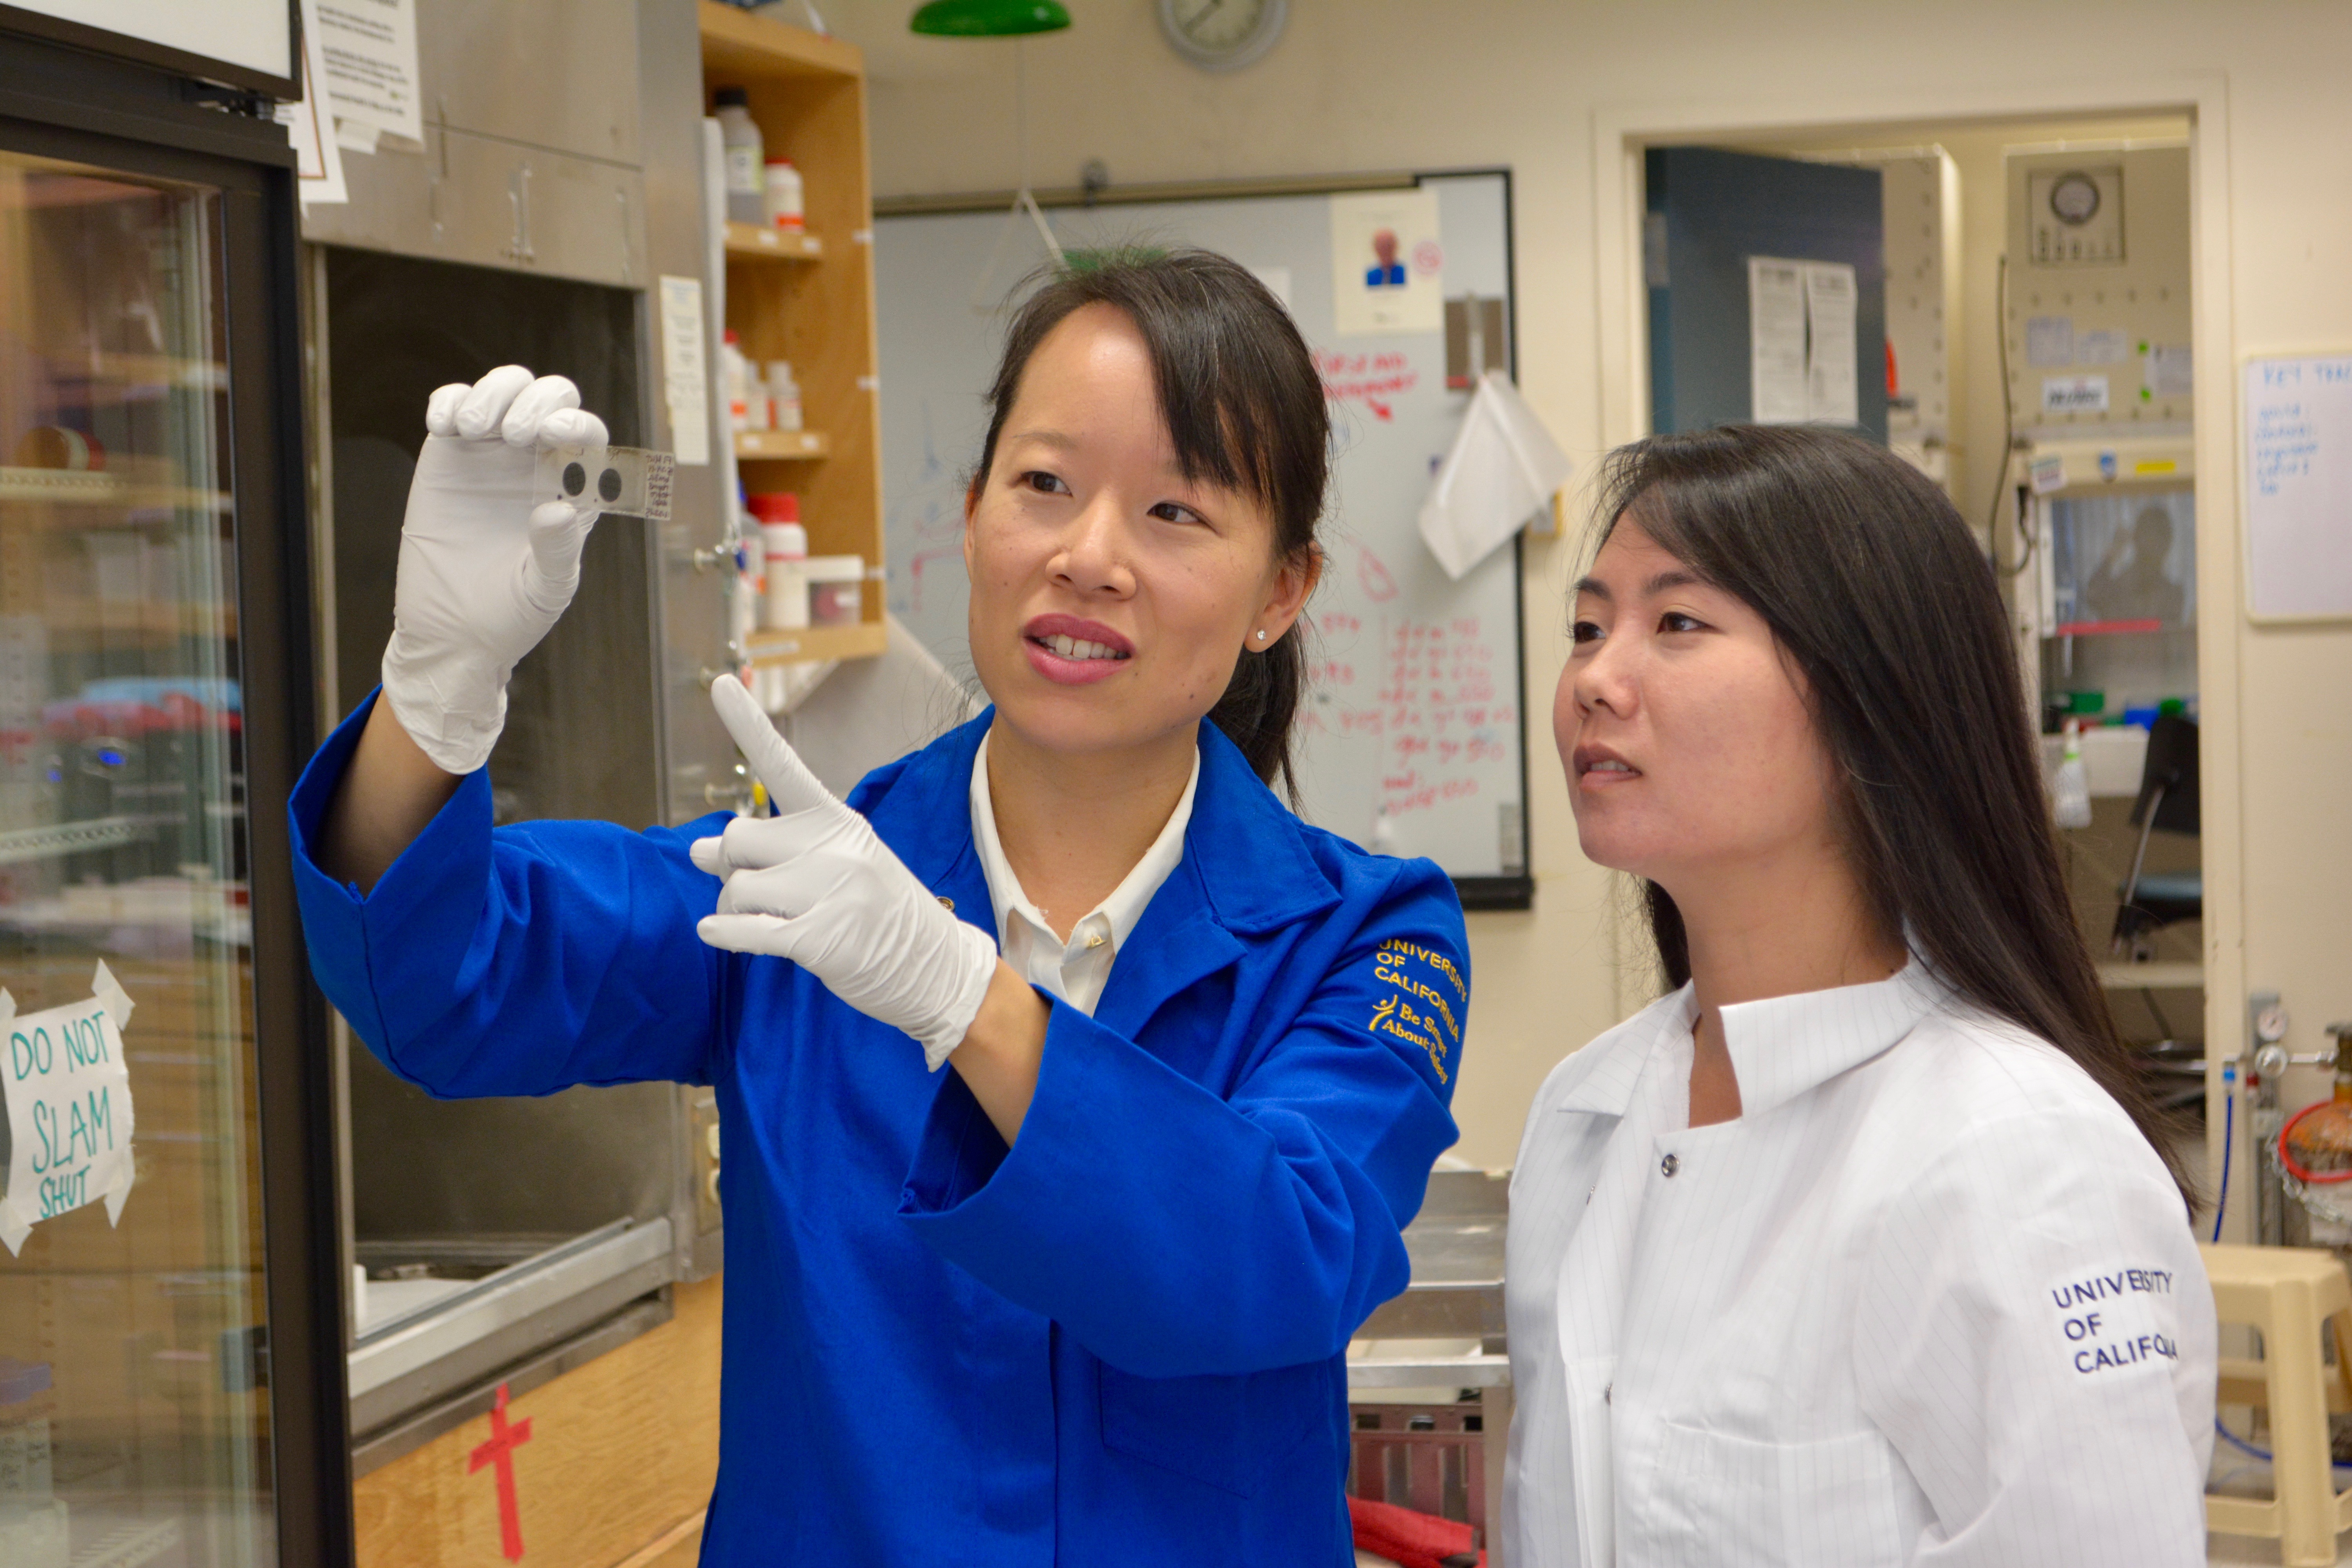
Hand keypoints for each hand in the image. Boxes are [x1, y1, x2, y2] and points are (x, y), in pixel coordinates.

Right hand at [380, 365, 608, 774]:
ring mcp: (491, 456)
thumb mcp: (544, 589)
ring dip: (493, 394)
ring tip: (472, 429)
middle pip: (551, 397)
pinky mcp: (448, 457)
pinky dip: (450, 402)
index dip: (577, 422)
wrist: (452, 632)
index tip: (554, 435)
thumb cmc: (511, 616)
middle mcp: (537, 464)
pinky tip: (445, 428)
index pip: (588, 435)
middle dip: (536, 399)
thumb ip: (557, 551)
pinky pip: (454, 405)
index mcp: (574, 490)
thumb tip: (556, 509)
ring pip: (504, 390)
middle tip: (512, 435)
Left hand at [690, 675, 999, 1068]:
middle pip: (737, 841)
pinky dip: (725, 933)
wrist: (935, 968)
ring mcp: (832, 891)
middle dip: (730, 867)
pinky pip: (748, 929)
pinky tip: (714, 933)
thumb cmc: (873, 913)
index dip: (747, 724)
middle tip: (753, 887)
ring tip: (769, 920)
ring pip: (736, 887)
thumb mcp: (829, 867)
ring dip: (734, 909)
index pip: (783, 765)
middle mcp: (835, 847)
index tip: (721, 681)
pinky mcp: (823, 937)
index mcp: (836, 820)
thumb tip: (694, 850)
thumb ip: (766, 853)